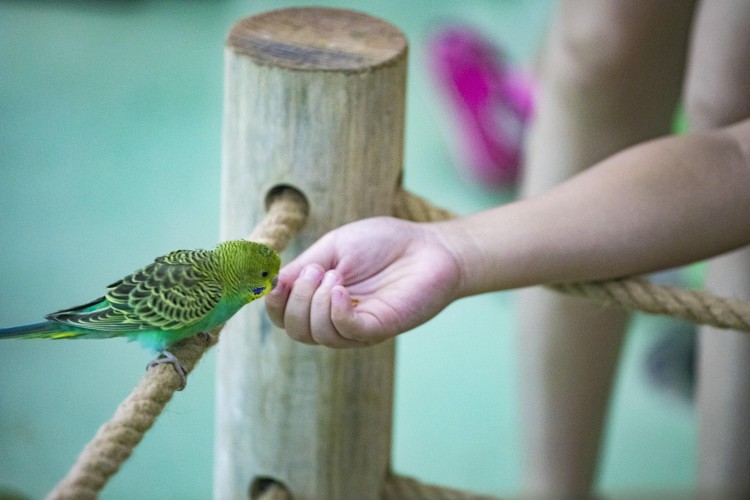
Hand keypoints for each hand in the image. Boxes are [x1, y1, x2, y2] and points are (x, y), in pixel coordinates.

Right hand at [265, 216, 462, 346]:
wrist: (429, 246)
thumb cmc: (384, 243)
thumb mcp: (333, 247)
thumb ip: (303, 265)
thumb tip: (271, 283)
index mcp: (319, 299)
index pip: (283, 317)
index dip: (273, 303)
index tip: (277, 281)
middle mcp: (335, 318)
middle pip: (296, 330)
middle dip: (295, 300)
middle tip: (316, 271)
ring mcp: (357, 327)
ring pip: (317, 335)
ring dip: (315, 302)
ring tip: (334, 275)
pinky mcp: (380, 327)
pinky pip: (347, 332)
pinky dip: (335, 312)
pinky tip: (341, 290)